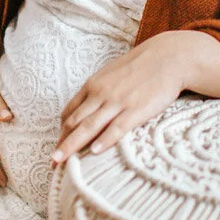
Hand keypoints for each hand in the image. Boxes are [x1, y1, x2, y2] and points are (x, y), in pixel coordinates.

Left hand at [53, 30, 219, 165]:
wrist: (168, 57)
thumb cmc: (140, 67)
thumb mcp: (112, 74)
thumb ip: (98, 91)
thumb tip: (87, 107)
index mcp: (93, 85)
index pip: (70, 112)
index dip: (60, 131)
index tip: (57, 145)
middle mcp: (101, 94)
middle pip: (74, 122)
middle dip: (61, 143)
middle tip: (52, 162)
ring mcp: (117, 102)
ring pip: (89, 126)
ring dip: (72, 145)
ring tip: (61, 161)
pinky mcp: (136, 109)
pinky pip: (116, 127)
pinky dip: (104, 140)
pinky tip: (94, 152)